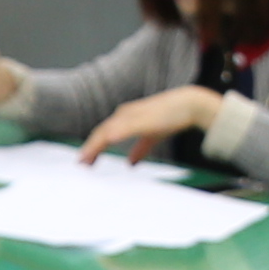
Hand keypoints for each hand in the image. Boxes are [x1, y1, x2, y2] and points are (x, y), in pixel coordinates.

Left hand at [80, 86, 221, 164]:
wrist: (188, 104)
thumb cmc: (171, 117)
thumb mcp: (151, 136)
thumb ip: (140, 149)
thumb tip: (130, 163)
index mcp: (126, 117)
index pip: (103, 132)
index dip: (92, 146)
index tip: (84, 160)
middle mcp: (125, 114)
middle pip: (101, 132)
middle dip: (89, 148)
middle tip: (80, 164)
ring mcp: (131, 116)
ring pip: (107, 131)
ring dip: (95, 145)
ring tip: (86, 159)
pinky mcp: (140, 119)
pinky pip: (123, 128)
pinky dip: (113, 136)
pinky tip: (107, 143)